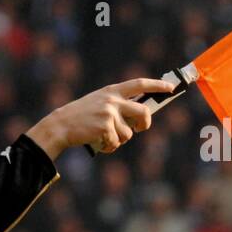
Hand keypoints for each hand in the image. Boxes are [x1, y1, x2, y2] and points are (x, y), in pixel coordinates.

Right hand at [26, 78, 175, 160]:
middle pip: (143, 112)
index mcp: (112, 91)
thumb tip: (141, 117)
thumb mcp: (99, 103)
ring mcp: (109, 113)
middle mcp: (112, 100)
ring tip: (104, 137)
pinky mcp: (105, 127)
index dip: (157, 85)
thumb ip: (118, 106)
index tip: (170, 88)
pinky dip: (109, 147)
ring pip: (128, 134)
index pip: (139, 84)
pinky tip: (98, 142)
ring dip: (119, 140)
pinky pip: (116, 143)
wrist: (61, 125)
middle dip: (145, 124)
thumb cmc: (81, 117)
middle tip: (139, 128)